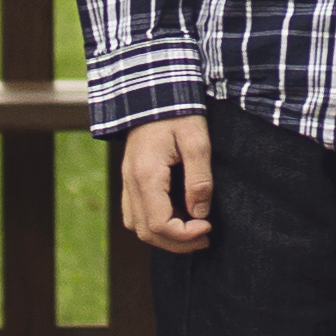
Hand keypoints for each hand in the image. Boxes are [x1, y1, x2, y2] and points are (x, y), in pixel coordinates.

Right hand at [121, 113, 213, 252]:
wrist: (154, 92)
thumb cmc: (178, 113)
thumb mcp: (197, 141)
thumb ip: (199, 178)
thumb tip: (200, 213)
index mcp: (146, 175)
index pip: (159, 224)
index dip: (185, 235)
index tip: (208, 227)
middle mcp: (131, 183)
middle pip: (147, 232)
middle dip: (177, 243)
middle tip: (205, 237)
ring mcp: (127, 182)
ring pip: (138, 226)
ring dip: (164, 237)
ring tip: (193, 232)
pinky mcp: (130, 180)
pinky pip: (135, 214)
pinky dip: (155, 224)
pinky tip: (178, 217)